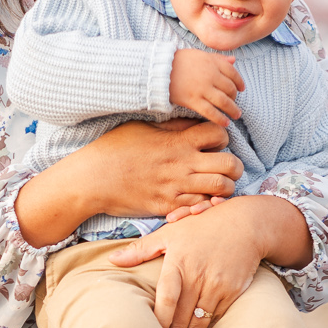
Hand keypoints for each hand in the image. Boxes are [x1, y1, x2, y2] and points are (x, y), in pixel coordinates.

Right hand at [14, 118, 241, 246]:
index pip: (219, 133)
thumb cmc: (115, 148)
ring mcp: (178, 187)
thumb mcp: (144, 127)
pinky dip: (207, 203)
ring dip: (225, 186)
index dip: (222, 136)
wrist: (93, 179)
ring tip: (216, 184)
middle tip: (224, 166)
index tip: (213, 141)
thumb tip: (193, 120)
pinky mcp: (169, 206)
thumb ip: (172, 126)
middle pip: (230, 163)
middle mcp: (183, 164)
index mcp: (178, 141)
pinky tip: (199, 198)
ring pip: (223, 188)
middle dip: (234, 165)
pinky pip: (202, 207)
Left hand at [107, 202, 268, 327]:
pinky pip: (214, 320)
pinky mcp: (232, 293)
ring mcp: (217, 287)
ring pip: (198, 325)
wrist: (246, 224)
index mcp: (179, 263)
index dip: (157, 322)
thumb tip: (112, 260)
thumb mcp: (170, 232)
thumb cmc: (203, 226)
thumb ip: (140, 249)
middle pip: (180, 319)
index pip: (166, 300)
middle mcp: (198, 277)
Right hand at [169, 49, 244, 126]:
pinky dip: (220, 118)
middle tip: (235, 103)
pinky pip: (210, 112)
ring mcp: (202, 88)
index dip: (239, 82)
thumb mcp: (199, 54)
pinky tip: (225, 123)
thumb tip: (233, 60)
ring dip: (233, 110)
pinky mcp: (193, 100)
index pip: (232, 73)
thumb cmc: (177, 61)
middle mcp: (210, 75)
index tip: (241, 89)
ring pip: (224, 102)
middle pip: (230, 89)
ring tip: (236, 115)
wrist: (158, 69)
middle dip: (235, 98)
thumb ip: (217, 58)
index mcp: (212, 62)